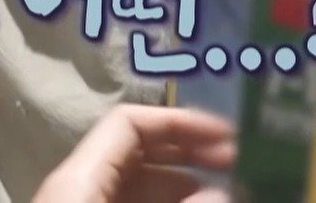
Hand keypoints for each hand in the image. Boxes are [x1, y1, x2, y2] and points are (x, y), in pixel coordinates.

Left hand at [32, 105, 235, 202]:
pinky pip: (128, 202)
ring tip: (227, 192)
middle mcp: (77, 183)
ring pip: (137, 182)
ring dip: (183, 184)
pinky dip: (164, 202)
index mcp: (79, 175)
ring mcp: (81, 202)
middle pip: (136, 150)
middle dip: (188, 152)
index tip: (228, 135)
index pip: (130, 122)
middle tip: (237, 162)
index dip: (181, 121)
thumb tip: (223, 192)